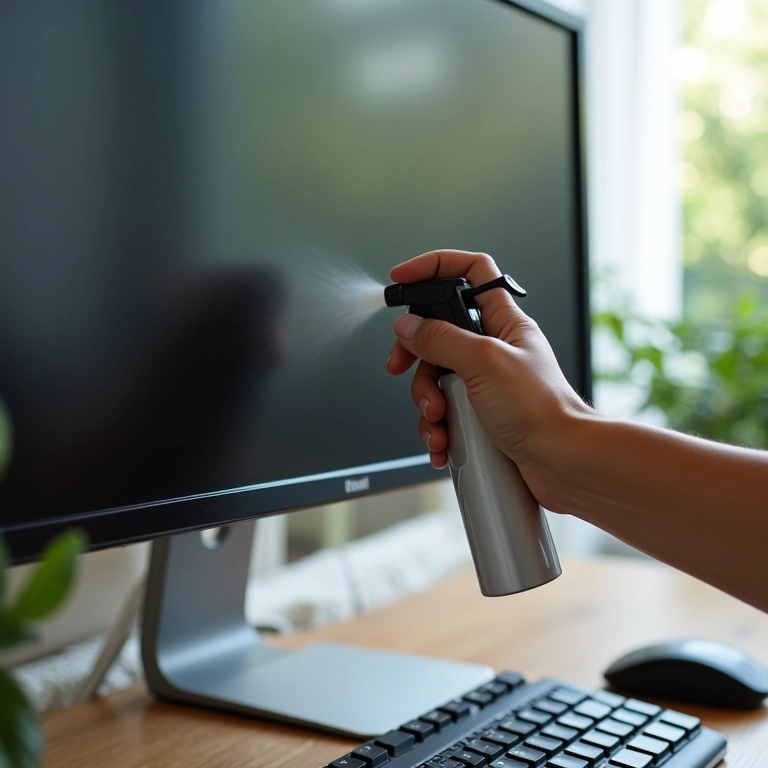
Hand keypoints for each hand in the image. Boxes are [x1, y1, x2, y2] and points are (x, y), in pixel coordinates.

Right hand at [386, 250, 591, 510]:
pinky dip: (436, 430)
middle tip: (400, 366)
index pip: (469, 272)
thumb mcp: (484, 362)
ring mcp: (485, 383)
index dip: (434, 266)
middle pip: (437, 333)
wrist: (563, 464)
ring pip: (435, 379)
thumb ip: (441, 338)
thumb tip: (409, 326)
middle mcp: (492, 349)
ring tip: (440, 420)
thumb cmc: (543, 411)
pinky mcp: (480, 415)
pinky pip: (443, 414)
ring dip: (427, 403)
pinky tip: (443, 443)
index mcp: (503, 322)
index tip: (402, 277)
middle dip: (416, 355)